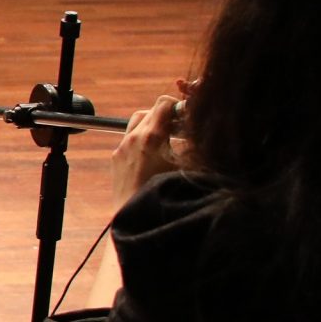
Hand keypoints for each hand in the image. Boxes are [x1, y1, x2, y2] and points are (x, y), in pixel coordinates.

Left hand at [108, 80, 192, 209]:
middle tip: (179, 129)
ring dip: (152, 125)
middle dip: (166, 116)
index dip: (178, 106)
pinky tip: (153, 155)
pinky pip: (129, 138)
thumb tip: (204, 133)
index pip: (164, 103)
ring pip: (137, 122)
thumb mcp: (187, 169)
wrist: (135, 218)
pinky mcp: (116, 158)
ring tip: (166, 140)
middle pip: (150, 110)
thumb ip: (194, 147)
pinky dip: (141, 139)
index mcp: (152, 137)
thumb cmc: (164, 195)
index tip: (186, 118)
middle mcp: (134, 138)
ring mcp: (122, 147)